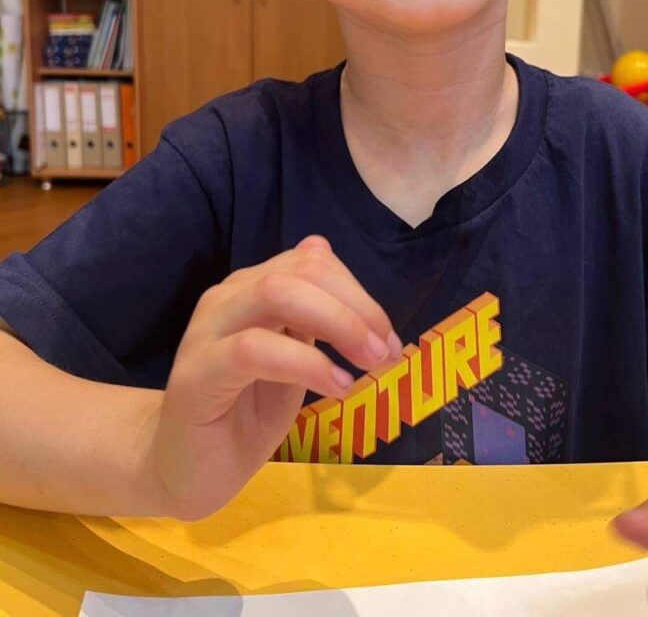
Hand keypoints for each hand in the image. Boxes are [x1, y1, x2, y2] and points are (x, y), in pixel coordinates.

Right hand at [145, 235, 400, 518]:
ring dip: (337, 324)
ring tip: (367, 365)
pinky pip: (255, 349)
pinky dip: (306, 363)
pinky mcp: (197, 374)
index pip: (312, 261)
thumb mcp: (294, 357)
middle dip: (355, 306)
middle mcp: (229, 297)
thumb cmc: (244, 413)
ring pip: (277, 294)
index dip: (358, 292)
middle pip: (300, 270)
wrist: (184, 469)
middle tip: (386, 351)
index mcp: (253, 289)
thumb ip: (311, 313)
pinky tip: (336, 386)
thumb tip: (326, 250)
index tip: (390, 337)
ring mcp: (208, 331)